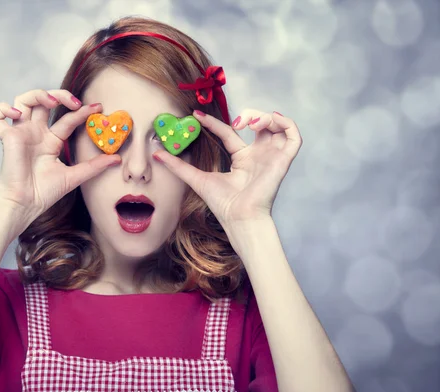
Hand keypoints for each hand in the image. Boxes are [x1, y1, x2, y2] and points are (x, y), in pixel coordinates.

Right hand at [0, 89, 120, 226]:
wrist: (26, 204)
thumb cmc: (45, 192)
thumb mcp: (75, 176)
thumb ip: (94, 166)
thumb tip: (117, 159)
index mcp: (51, 140)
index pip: (67, 118)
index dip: (81, 111)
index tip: (98, 108)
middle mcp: (36, 133)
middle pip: (43, 101)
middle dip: (59, 94)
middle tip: (74, 102)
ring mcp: (21, 133)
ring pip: (22, 101)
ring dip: (36, 94)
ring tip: (50, 101)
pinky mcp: (7, 137)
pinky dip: (2, 109)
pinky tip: (17, 115)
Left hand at [152, 109, 301, 225]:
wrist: (239, 217)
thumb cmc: (223, 204)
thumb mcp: (197, 179)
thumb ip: (178, 166)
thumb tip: (156, 154)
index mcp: (241, 159)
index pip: (229, 133)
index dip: (214, 122)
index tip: (196, 114)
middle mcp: (258, 155)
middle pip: (258, 124)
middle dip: (249, 114)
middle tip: (235, 122)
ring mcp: (271, 156)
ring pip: (277, 125)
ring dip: (265, 116)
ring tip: (249, 124)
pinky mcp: (283, 159)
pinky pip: (294, 136)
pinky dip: (286, 122)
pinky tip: (268, 122)